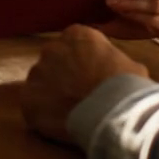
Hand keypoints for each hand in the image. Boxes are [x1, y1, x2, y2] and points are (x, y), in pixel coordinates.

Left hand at [22, 25, 148, 144]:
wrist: (110, 112)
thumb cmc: (126, 86)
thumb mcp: (130, 65)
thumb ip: (114, 61)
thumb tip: (116, 71)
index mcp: (77, 35)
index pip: (74, 43)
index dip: (83, 60)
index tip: (91, 75)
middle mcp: (51, 48)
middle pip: (54, 60)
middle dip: (63, 74)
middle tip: (78, 93)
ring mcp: (36, 73)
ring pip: (41, 81)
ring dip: (51, 93)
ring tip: (68, 111)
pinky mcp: (27, 99)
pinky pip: (32, 104)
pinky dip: (42, 113)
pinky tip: (57, 123)